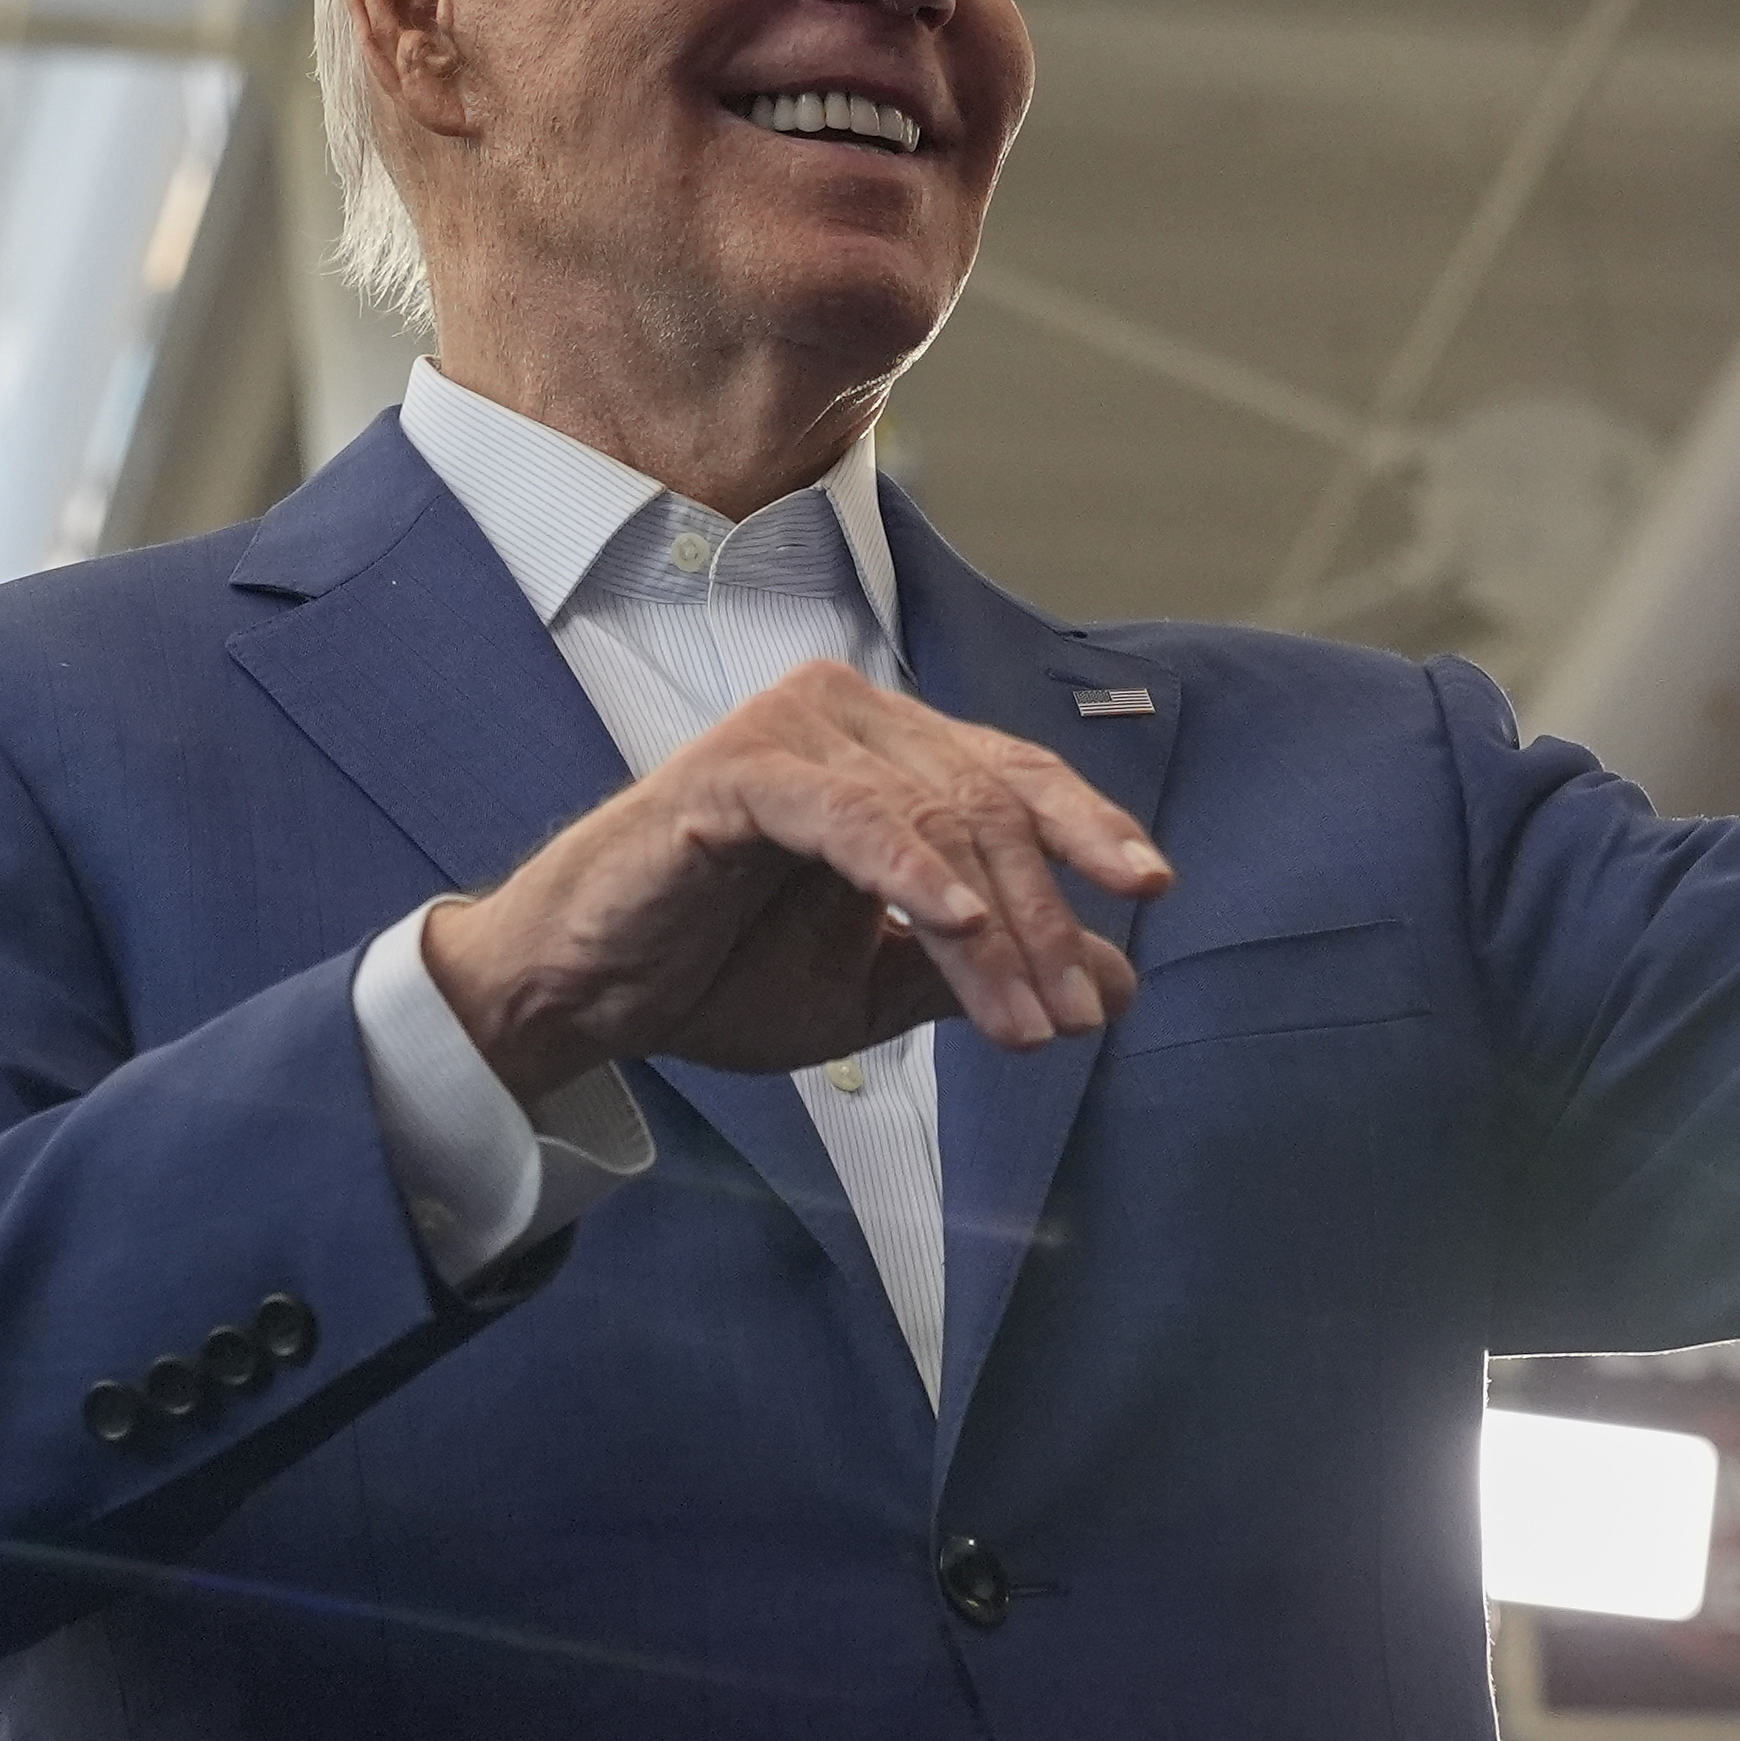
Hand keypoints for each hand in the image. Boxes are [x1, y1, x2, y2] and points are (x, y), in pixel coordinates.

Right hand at [419, 659, 1173, 1099]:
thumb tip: (1117, 983)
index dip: (1089, 828)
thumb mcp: (878, 986)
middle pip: (988, 805)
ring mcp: (794, 733)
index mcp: (888, 755)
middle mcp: (850, 719)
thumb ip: (986, 972)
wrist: (590, 995)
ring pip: (933, 820)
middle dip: (1044, 922)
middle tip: (1070, 1020)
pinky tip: (956, 925)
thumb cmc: (719, 972)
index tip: (1150, 890)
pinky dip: (909, 870)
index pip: (1014, 777)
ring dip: (992, 931)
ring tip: (1022, 1022)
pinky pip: (849, 814)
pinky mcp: (739, 769)